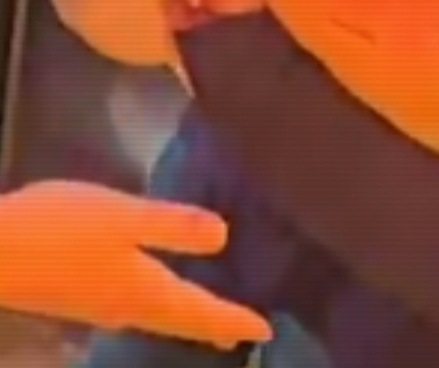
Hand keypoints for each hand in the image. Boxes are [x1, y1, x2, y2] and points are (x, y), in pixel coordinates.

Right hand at [0, 181, 271, 348]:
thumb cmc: (61, 229)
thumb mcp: (124, 218)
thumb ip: (173, 226)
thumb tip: (225, 237)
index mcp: (143, 290)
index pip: (198, 311)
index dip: (232, 319)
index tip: (264, 330)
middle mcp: (124, 307)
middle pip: (178, 319)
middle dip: (212, 324)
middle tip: (242, 332)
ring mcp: (96, 305)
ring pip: (156, 315)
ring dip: (186, 316)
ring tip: (207, 317)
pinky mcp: (75, 296)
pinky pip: (133, 306)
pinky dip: (158, 303)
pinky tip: (151, 293)